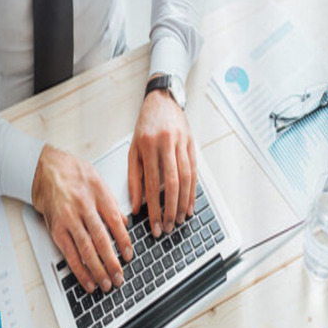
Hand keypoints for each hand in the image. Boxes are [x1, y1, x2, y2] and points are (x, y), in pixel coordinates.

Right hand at [32, 144, 132, 292]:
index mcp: (98, 194)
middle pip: (101, 239)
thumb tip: (125, 224)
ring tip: (106, 284)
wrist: (44, 168)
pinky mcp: (56, 228)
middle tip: (119, 277)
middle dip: (112, 262)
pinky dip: (79, 269)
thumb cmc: (72, 173)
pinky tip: (87, 280)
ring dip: (97, 270)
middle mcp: (83, 207)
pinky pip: (69, 253)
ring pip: (85, 249)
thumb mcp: (98, 180)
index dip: (124, 241)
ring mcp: (68, 219)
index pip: (115, 222)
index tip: (129, 255)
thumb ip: (112, 203)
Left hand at [128, 87, 196, 236]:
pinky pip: (194, 172)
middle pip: (171, 184)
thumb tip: (136, 206)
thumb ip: (134, 178)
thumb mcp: (133, 150)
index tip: (154, 225)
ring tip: (180, 219)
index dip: (154, 208)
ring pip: (186, 179)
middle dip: (170, 210)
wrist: (163, 100)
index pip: (151, 185)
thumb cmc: (145, 127)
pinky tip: (190, 205)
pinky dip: (193, 192)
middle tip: (168, 227)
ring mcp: (182, 144)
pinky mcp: (192, 145)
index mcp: (148, 146)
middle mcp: (166, 144)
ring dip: (184, 203)